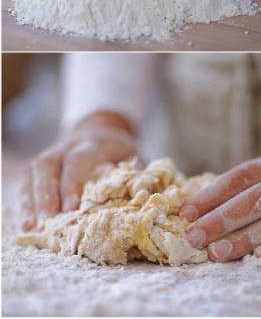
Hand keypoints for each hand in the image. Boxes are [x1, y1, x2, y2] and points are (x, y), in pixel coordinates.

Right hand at [20, 111, 138, 230]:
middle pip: (48, 166)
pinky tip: (26, 223)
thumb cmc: (121, 150)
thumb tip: (139, 196)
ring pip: (33, 173)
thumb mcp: (135, 155)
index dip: (73, 184)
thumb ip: (137, 173)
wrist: (102, 130)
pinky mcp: (41, 164)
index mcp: (94, 143)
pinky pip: (27, 180)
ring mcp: (52, 153)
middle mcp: (68, 145)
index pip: (79, 160)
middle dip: (46, 195)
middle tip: (47, 222)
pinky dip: (25, 201)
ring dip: (30, 201)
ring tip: (31, 227)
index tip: (71, 210)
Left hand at [180, 157, 260, 262]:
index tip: (187, 212)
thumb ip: (232, 188)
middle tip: (195, 236)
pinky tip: (246, 256)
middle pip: (252, 200)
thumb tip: (191, 210)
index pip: (240, 177)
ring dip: (239, 239)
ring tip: (215, 252)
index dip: (212, 194)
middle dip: (221, 219)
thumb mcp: (256, 173)